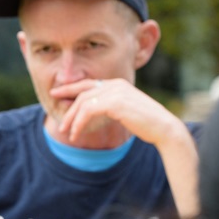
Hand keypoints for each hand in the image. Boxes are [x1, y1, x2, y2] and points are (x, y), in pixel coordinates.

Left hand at [52, 78, 182, 146]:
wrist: (163, 128)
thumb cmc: (145, 123)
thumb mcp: (123, 111)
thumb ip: (108, 107)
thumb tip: (90, 111)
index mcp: (117, 84)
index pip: (88, 84)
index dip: (70, 88)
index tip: (55, 93)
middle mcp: (115, 84)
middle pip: (82, 93)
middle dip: (67, 106)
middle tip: (60, 123)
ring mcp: (115, 92)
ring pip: (83, 103)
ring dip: (72, 119)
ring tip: (67, 133)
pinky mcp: (115, 102)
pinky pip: (88, 111)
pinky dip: (79, 123)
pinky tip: (76, 134)